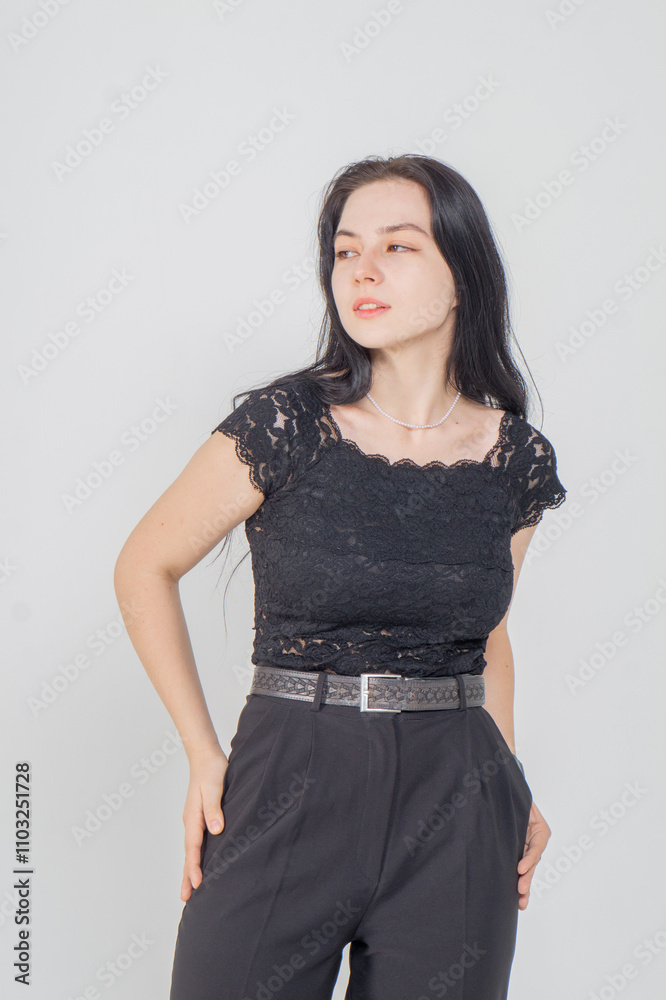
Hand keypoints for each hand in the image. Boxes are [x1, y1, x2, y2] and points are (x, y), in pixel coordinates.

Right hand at [180, 747, 228, 901]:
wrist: (205, 757)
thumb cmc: (211, 770)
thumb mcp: (215, 787)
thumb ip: (214, 808)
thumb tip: (216, 830)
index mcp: (193, 817)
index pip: (193, 847)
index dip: (195, 865)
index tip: (197, 883)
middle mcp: (191, 822)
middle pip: (188, 853)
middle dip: (186, 875)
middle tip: (185, 898)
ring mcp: (194, 821)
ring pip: (192, 850)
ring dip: (190, 869)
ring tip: (189, 889)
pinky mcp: (200, 818)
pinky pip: (197, 842)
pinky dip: (196, 856)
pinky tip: (201, 863)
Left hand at [517, 800, 550, 909]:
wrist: (507, 795)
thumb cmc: (514, 796)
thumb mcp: (523, 804)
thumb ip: (521, 811)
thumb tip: (509, 810)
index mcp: (540, 830)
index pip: (536, 847)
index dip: (529, 859)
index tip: (520, 869)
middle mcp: (536, 841)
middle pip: (533, 862)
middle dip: (527, 878)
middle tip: (520, 890)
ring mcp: (528, 848)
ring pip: (528, 869)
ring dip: (525, 886)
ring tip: (521, 902)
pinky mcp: (519, 852)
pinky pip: (522, 868)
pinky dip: (521, 881)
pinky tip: (518, 896)